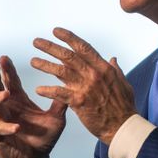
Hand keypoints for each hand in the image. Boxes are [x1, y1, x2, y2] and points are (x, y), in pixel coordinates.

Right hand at [0, 55, 67, 157]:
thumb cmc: (43, 138)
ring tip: (7, 94)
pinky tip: (17, 127)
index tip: (5, 57)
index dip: (7, 69)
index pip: (11, 81)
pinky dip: (7, 127)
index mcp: (18, 100)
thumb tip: (72, 86)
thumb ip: (61, 103)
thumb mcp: (56, 119)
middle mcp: (6, 107)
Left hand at [31, 27, 135, 143]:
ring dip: (45, 65)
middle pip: (68, 56)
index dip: (68, 38)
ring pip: (61, 71)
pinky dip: (48, 91)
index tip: (56, 31)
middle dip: (50, 47)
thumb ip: (115, 70)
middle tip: (36, 42)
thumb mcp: (123, 83)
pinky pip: (59, 93)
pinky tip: (38, 89)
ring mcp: (85, 87)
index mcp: (103, 68)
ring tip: (33, 61)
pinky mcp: (79, 102)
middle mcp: (93, 74)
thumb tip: (112, 59)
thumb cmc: (124, 107)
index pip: (83, 48)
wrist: (122, 127)